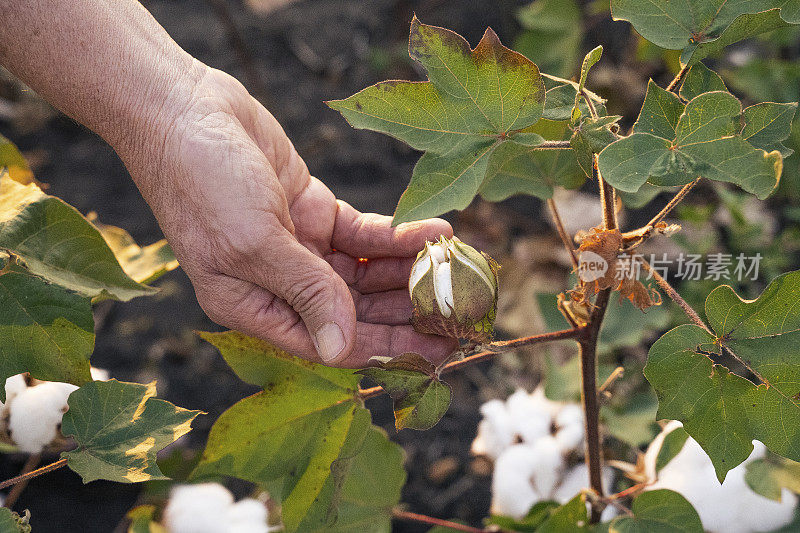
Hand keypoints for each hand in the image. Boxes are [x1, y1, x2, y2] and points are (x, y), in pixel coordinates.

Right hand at [119, 66, 457, 366]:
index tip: (438, 352)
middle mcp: (281, 285)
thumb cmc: (202, 182)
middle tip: (461, 313)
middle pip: (356, 313)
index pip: (330, 343)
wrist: (185, 110)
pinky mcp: (316, 212)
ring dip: (410, 273)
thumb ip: (304, 292)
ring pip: (367, 275)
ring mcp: (302, 248)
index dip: (385, 350)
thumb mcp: (253, 243)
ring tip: (456, 269)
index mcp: (255, 308)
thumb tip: (340, 349)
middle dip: (408, 315)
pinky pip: (367, 233)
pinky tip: (436, 231)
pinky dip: (399, 235)